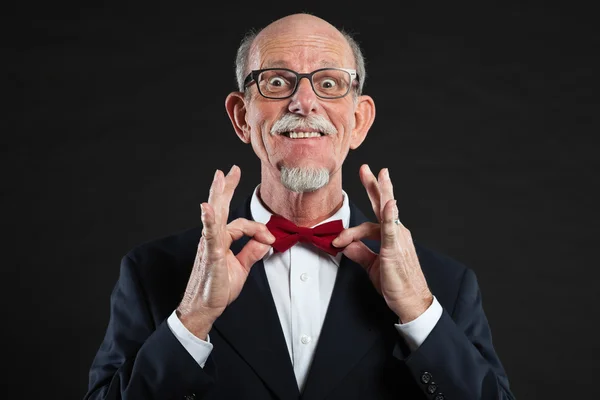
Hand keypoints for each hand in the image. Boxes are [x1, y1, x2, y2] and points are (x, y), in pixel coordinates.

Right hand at [177, 165, 274, 338]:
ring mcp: (210, 245)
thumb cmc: (217, 288)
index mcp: (221, 240)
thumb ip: (251, 253)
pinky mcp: (210, 255)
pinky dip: (209, 220)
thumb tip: (265, 243)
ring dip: (218, 195)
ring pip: (216, 216)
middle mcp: (213, 238)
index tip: (270, 239)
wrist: (204, 307)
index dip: (259, 229)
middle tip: (230, 170)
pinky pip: (210, 235)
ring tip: (219, 177)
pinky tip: (208, 208)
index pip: (243, 224)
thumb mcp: (240, 268)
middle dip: (226, 187)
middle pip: (221, 208)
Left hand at [332, 164, 432, 322]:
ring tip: (380, 174)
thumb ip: (359, 253)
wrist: (410, 301)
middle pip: (384, 205)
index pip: (369, 223)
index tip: (336, 240)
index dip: (350, 230)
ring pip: (387, 212)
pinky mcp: (395, 249)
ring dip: (382, 192)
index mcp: (390, 236)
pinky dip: (390, 216)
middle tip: (367, 168)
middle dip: (375, 185)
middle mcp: (396, 233)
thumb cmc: (395, 284)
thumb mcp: (372, 266)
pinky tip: (390, 204)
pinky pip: (392, 230)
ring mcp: (397, 239)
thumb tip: (344, 245)